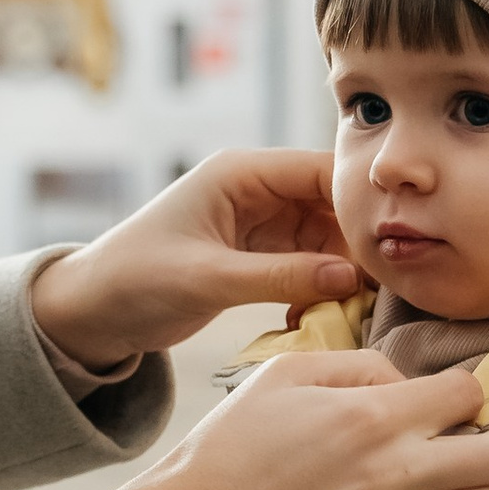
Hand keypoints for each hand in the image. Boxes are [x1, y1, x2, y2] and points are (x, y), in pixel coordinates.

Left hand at [31, 151, 358, 372]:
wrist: (92, 312)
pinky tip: (315, 318)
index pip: (320, 171)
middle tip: (384, 285)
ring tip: (351, 309)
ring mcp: (260, 225)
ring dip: (340, 274)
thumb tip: (350, 278)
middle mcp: (256, 191)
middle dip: (358, 243)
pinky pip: (308, 266)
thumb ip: (279, 277)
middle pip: (332, 206)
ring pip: (326, 240)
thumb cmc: (134, 280)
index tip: (395, 240)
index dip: (360, 202)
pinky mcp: (258, 257)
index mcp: (241, 174)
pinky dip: (318, 291)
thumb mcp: (207, 279)